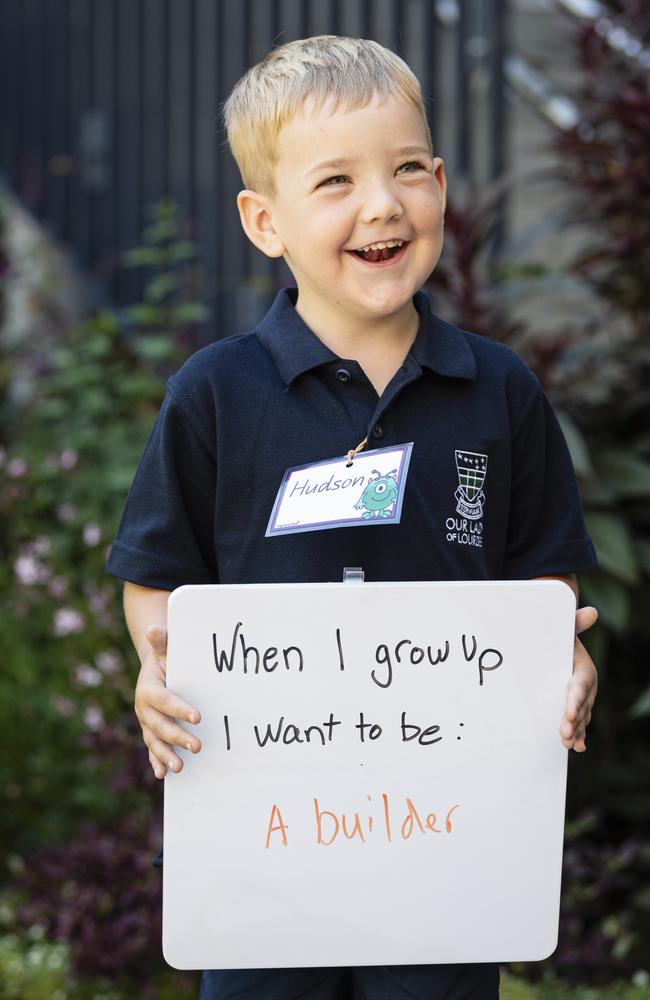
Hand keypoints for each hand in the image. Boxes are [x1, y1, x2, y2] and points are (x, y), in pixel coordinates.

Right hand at [134, 624, 201, 778]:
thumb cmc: (166, 658)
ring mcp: (146, 722)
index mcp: (148, 688)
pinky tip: (164, 774)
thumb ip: (162, 642)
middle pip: (160, 726)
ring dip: (166, 755)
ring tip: (180, 767)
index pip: (164, 700)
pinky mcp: (150, 732)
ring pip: (155, 741)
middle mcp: (143, 708)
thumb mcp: (165, 650)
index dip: (179, 709)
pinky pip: (152, 749)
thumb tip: (153, 627)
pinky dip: (157, 761)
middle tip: (197, 746)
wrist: (155, 669)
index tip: (197, 717)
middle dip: (178, 737)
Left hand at [560, 606, 597, 751]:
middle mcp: (586, 686)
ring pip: (580, 717)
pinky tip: (576, 747)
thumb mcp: (564, 629)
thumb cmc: (559, 637)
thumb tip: (591, 612)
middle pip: (581, 707)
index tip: (568, 714)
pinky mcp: (574, 705)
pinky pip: (578, 721)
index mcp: (583, 669)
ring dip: (575, 731)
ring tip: (567, 743)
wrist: (559, 645)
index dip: (575, 701)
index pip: (580, 686)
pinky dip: (577, 734)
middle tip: (564, 734)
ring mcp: (580, 698)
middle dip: (574, 722)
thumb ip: (575, 623)